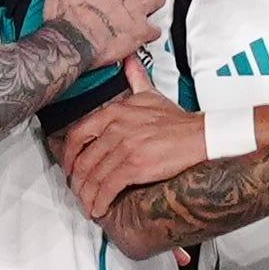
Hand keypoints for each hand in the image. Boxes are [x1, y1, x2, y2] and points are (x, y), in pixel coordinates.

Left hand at [58, 77, 207, 214]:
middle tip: (79, 192)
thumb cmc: (177, 121)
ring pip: (94, 176)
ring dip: (88, 195)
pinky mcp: (134, 165)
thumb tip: (129, 61)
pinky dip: (100, 201)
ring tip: (89, 204)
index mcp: (115, 112)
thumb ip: (136, 79)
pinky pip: (108, 187)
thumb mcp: (151, 95)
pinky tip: (99, 208)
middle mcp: (116, 128)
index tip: (69, 167)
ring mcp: (124, 147)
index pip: (79, 134)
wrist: (200, 136)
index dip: (69, 155)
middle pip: (84, 160)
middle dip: (78, 182)